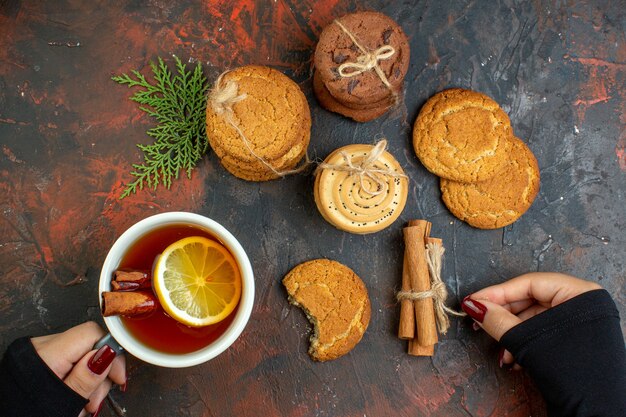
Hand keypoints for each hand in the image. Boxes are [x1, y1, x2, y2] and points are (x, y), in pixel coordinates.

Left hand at [30, 321, 125, 416]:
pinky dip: (76, 378)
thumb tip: (108, 352)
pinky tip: (74, 397)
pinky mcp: (37, 362)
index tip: (117, 377)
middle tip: (95, 400)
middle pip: (89, 344)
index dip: (111, 353)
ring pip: (80, 354)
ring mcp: (37, 353)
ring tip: (84, 405)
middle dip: (100, 372)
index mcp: (46, 355)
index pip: (92, 333)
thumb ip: (86, 378)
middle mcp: (39, 347)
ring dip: (90, 379)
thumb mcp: (63, 404)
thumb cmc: (27, 416)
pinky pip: (68, 361)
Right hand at [462, 272, 601, 367]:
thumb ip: (498, 321)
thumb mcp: (528, 342)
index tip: (474, 301)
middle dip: (503, 316)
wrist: (596, 411)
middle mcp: (583, 303)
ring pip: (535, 319)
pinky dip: (525, 344)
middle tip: (479, 321)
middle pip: (531, 300)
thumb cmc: (573, 373)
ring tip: (499, 349)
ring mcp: (580, 323)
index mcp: (580, 293)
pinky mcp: (575, 341)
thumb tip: (474, 307)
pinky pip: (543, 333)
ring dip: (512, 334)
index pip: (529, 283)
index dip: (497, 292)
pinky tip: (513, 359)